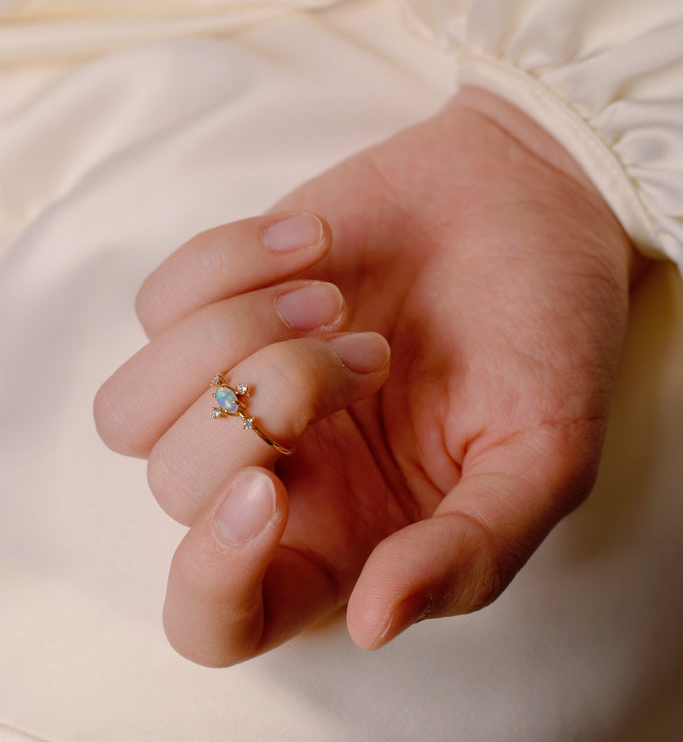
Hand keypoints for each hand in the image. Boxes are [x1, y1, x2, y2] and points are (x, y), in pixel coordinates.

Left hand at [95, 87, 637, 664]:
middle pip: (172, 491)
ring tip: (332, 300)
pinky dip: (231, 263)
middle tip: (372, 355)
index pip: (218, 618)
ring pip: (128, 409)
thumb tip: (371, 621)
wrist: (524, 199)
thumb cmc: (547, 334)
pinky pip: (157, 300)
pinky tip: (318, 245)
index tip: (272, 487)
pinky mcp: (221, 297)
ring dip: (229, 340)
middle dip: (265, 408)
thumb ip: (473, 552)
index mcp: (347, 534)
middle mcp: (278, 468)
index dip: (212, 578)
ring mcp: (239, 381)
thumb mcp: (546, 455)